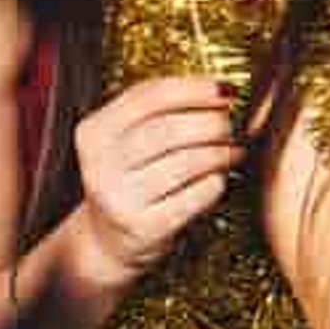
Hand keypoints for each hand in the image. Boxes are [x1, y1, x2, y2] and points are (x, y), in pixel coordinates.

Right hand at [72, 75, 240, 284]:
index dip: (194, 88)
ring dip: (220, 151)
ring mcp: (119, 199)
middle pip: (170, 129)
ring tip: (234, 149)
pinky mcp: (143, 228)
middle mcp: (100, 165)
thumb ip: (161, 109)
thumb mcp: (128, 138)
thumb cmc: (131, 176)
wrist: (107, 239)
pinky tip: (220, 178)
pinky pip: (195, 196)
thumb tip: (219, 89)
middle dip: (212, 121)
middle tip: (232, 124)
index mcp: (95, 132)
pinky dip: (215, 182)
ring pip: (186, 162)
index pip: (150, 96)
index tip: (226, 88)